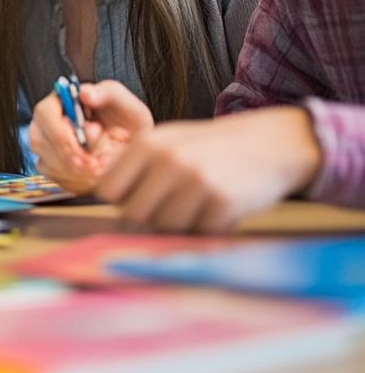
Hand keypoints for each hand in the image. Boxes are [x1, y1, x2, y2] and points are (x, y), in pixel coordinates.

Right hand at [29, 81, 145, 192]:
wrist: (133, 149)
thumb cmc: (127, 125)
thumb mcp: (127, 105)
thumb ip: (109, 93)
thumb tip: (85, 93)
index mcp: (62, 99)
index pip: (46, 114)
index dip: (62, 137)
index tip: (84, 153)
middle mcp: (47, 120)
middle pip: (41, 141)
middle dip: (70, 159)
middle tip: (96, 166)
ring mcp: (45, 143)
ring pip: (47, 161)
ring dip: (75, 172)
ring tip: (100, 168)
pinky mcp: (49, 163)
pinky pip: (54, 176)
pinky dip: (75, 180)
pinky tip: (92, 175)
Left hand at [95, 106, 322, 232]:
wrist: (271, 144)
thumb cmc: (210, 147)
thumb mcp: (168, 140)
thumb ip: (134, 164)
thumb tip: (101, 194)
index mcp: (148, 143)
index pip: (108, 190)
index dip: (121, 199)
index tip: (138, 197)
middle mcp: (168, 160)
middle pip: (134, 214)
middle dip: (149, 215)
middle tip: (172, 203)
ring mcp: (196, 181)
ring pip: (164, 227)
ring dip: (180, 223)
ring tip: (197, 203)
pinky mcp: (222, 202)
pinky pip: (198, 231)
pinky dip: (207, 226)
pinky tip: (218, 206)